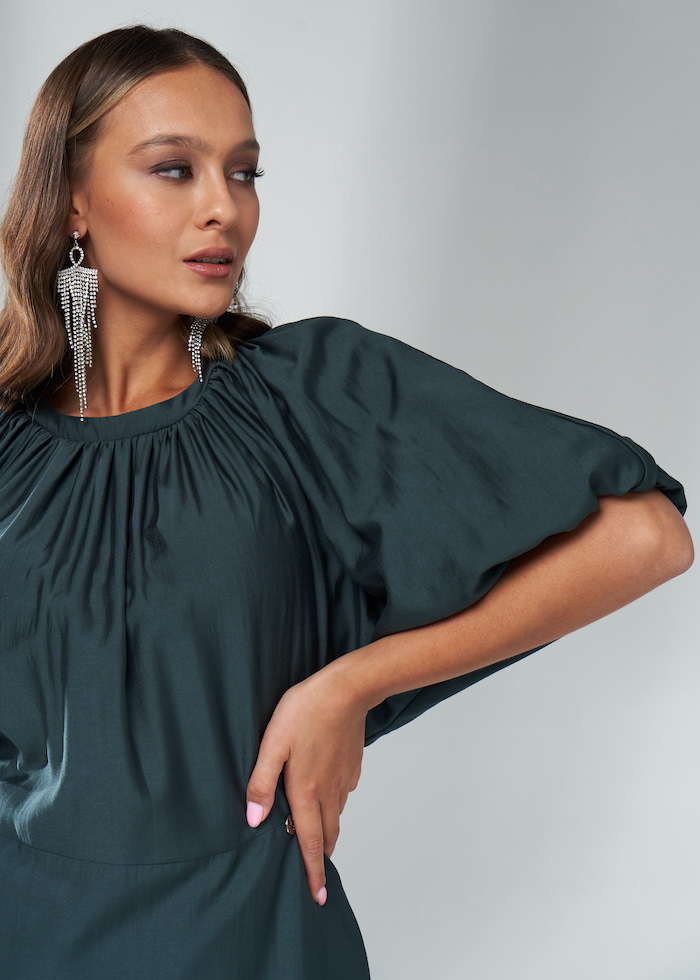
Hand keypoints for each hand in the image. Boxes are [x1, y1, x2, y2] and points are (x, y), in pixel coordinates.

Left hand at [246, 663, 367, 904]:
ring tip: (320, 840)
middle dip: (322, 858)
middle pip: (327, 834)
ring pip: (336, 814)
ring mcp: (344, 778)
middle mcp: (329, 791)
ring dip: (328, 832)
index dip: (313, 872)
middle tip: (318, 876)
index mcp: (306, 790)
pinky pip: (343, 793)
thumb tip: (254, 820)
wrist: (347, 689)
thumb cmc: (304, 711)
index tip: (318, 897)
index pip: (310, 842)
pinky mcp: (352, 764)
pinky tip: (327, 796)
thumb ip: (261, 782)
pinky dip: (335, 805)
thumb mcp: (273, 743)